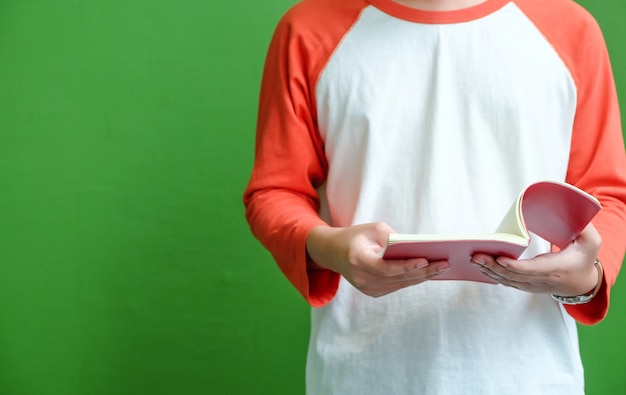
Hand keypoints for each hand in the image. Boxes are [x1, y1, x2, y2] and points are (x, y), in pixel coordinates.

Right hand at [306, 222, 450, 296]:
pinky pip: (397, 285)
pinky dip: (413, 279)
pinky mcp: (372, 292)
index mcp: (358, 260)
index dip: (405, 266)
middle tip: (445, 264)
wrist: (334, 253)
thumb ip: (393, 238)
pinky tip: (429, 273)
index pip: (384, 268)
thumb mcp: (373, 229)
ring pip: (401, 284)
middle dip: (423, 271)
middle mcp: (361, 278)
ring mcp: (366, 288)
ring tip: (442, 268)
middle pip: (397, 278)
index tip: (424, 260)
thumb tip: (417, 249)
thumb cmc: (356, 237)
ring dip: (422, 277)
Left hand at [471, 224, 601, 295]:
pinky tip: (479, 266)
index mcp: (557, 269)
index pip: (532, 270)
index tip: (500, 259)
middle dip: (493, 266)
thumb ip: (584, 227)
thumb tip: (574, 210)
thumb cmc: (584, 258)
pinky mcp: (525, 285)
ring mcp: (532, 285)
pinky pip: (506, 282)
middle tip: (475, 256)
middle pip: (514, 276)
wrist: (583, 283)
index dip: (515, 266)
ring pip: (507, 280)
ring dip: (489, 271)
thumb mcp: (591, 242)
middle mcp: (542, 280)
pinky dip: (492, 275)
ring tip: (473, 259)